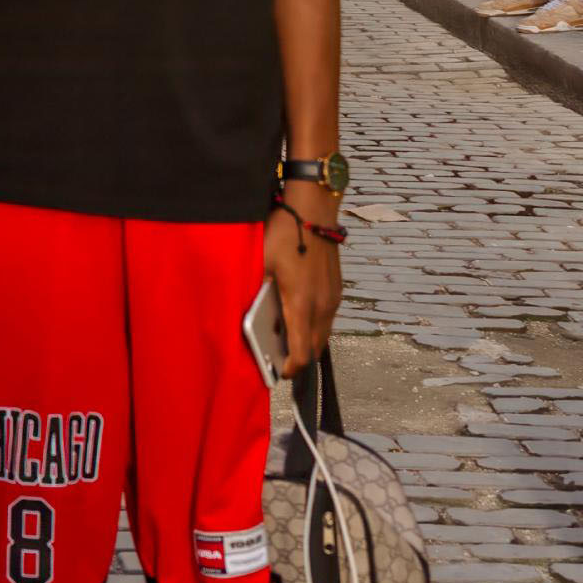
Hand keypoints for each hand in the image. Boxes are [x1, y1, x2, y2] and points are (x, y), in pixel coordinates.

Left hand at [263, 184, 342, 378]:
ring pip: (322, 335)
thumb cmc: (284, 235)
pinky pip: (327, 319)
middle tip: (277, 359)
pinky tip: (295, 316)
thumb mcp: (260, 263)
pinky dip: (313, 327)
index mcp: (302, 305)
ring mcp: (332, 298)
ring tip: (284, 339)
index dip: (290, 368)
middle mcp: (323, 306)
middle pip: (314, 349)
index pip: (301, 352)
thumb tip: (246, 315)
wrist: (314, 210)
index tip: (278, 372)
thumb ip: (255, 292)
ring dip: (306, 342)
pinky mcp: (336, 290)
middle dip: (297, 359)